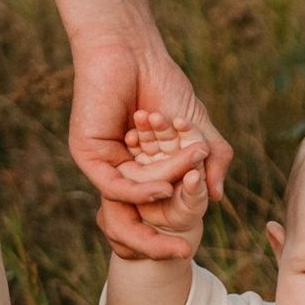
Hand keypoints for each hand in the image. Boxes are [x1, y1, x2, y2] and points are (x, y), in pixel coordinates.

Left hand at [71, 34, 230, 259]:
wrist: (133, 51)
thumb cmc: (164, 84)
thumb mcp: (197, 130)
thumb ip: (210, 161)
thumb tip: (217, 197)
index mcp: (144, 170)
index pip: (156, 210)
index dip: (171, 231)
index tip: (189, 248)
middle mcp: (121, 171)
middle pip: (135, 217)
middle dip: (155, 241)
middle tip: (180, 253)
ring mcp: (103, 164)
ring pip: (130, 199)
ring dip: (163, 195)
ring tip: (187, 192)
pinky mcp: (87, 153)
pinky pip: (113, 185)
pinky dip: (138, 191)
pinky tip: (162, 187)